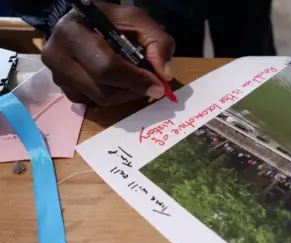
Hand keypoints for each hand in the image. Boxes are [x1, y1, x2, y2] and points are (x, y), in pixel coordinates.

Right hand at [41, 2, 174, 105]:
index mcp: (73, 31)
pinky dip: (111, 96)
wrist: (85, 22)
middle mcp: (56, 54)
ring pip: (99, 99)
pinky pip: (91, 102)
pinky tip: (118, 83)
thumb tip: (163, 74)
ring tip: (136, 81)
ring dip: (124, 95)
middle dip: (132, 90)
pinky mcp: (61, 87)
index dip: (135, 79)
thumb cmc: (111, 21)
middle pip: (102, 89)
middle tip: (150, 87)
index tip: (157, 85)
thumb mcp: (137, 21)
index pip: (106, 66)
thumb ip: (157, 42)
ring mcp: (56, 73)